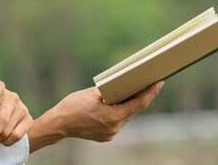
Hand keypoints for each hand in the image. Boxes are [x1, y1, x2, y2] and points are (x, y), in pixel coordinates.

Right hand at [28, 81, 163, 151]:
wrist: (58, 124)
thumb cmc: (73, 106)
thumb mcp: (92, 93)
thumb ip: (109, 91)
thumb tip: (121, 87)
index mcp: (113, 117)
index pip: (139, 104)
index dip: (151, 92)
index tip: (159, 83)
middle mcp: (114, 128)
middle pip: (132, 110)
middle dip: (138, 96)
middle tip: (147, 82)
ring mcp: (110, 134)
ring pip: (124, 116)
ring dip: (126, 105)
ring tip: (130, 91)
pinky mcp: (105, 136)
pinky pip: (116, 121)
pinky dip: (117, 112)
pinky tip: (115, 103)